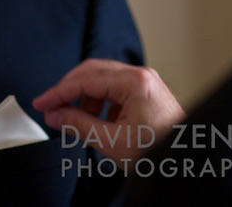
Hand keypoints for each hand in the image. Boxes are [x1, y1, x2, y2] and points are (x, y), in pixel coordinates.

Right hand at [32, 59, 183, 160]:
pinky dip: (99, 101)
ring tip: (76, 120)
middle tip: (51, 106)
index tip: (42, 102)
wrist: (190, 160)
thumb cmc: (162, 152)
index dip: (58, 92)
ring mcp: (145, 81)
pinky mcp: (146, 90)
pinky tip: (96, 119)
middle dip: (68, 90)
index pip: (85, 80)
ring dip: (84, 97)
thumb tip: (55, 114)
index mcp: (134, 83)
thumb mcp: (113, 143)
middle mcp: (141, 76)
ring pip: (102, 78)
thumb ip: (79, 125)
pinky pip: (115, 87)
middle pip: (92, 71)